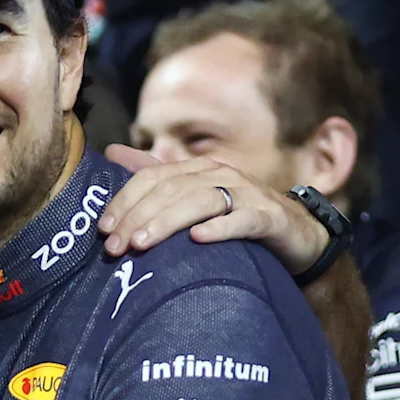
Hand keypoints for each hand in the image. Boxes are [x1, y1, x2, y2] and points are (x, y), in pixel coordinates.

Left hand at [95, 144, 326, 270]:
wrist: (295, 234)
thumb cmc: (236, 218)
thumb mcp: (194, 197)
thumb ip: (156, 177)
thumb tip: (112, 151)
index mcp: (198, 170)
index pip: (152, 178)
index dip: (124, 201)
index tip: (103, 230)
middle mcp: (220, 175)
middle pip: (171, 190)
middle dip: (138, 217)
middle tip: (115, 247)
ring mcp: (246, 195)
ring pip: (200, 202)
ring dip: (167, 222)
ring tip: (142, 244)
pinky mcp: (268, 218)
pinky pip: (243, 220)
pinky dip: (220, 229)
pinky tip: (198, 240)